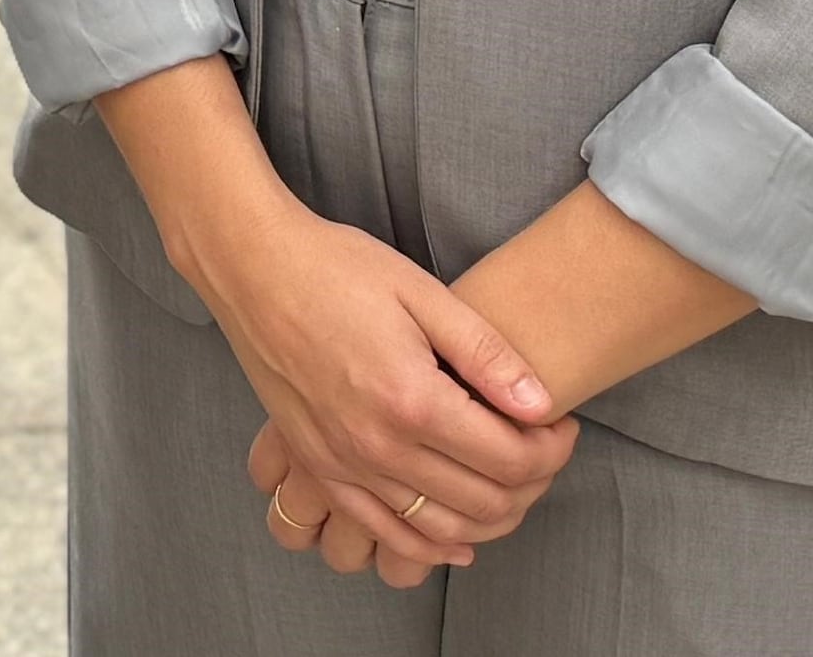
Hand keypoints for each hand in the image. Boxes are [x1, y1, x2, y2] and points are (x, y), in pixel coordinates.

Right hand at [179, 189, 574, 563]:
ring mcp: (344, 463)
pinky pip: (385, 532)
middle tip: (544, 451)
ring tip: (510, 484)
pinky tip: (457, 539)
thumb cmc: (335, 267)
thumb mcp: (421, 291)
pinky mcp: (319, 466)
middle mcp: (378, 445)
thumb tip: (541, 404)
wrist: (251, 266)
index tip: (561, 424)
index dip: (553, 449)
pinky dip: (430, 547)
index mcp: (412, 398)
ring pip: (441, 529)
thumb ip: (485, 352)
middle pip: (485, 501)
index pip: (511, 458)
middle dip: (532, 484)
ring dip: (491, 519)